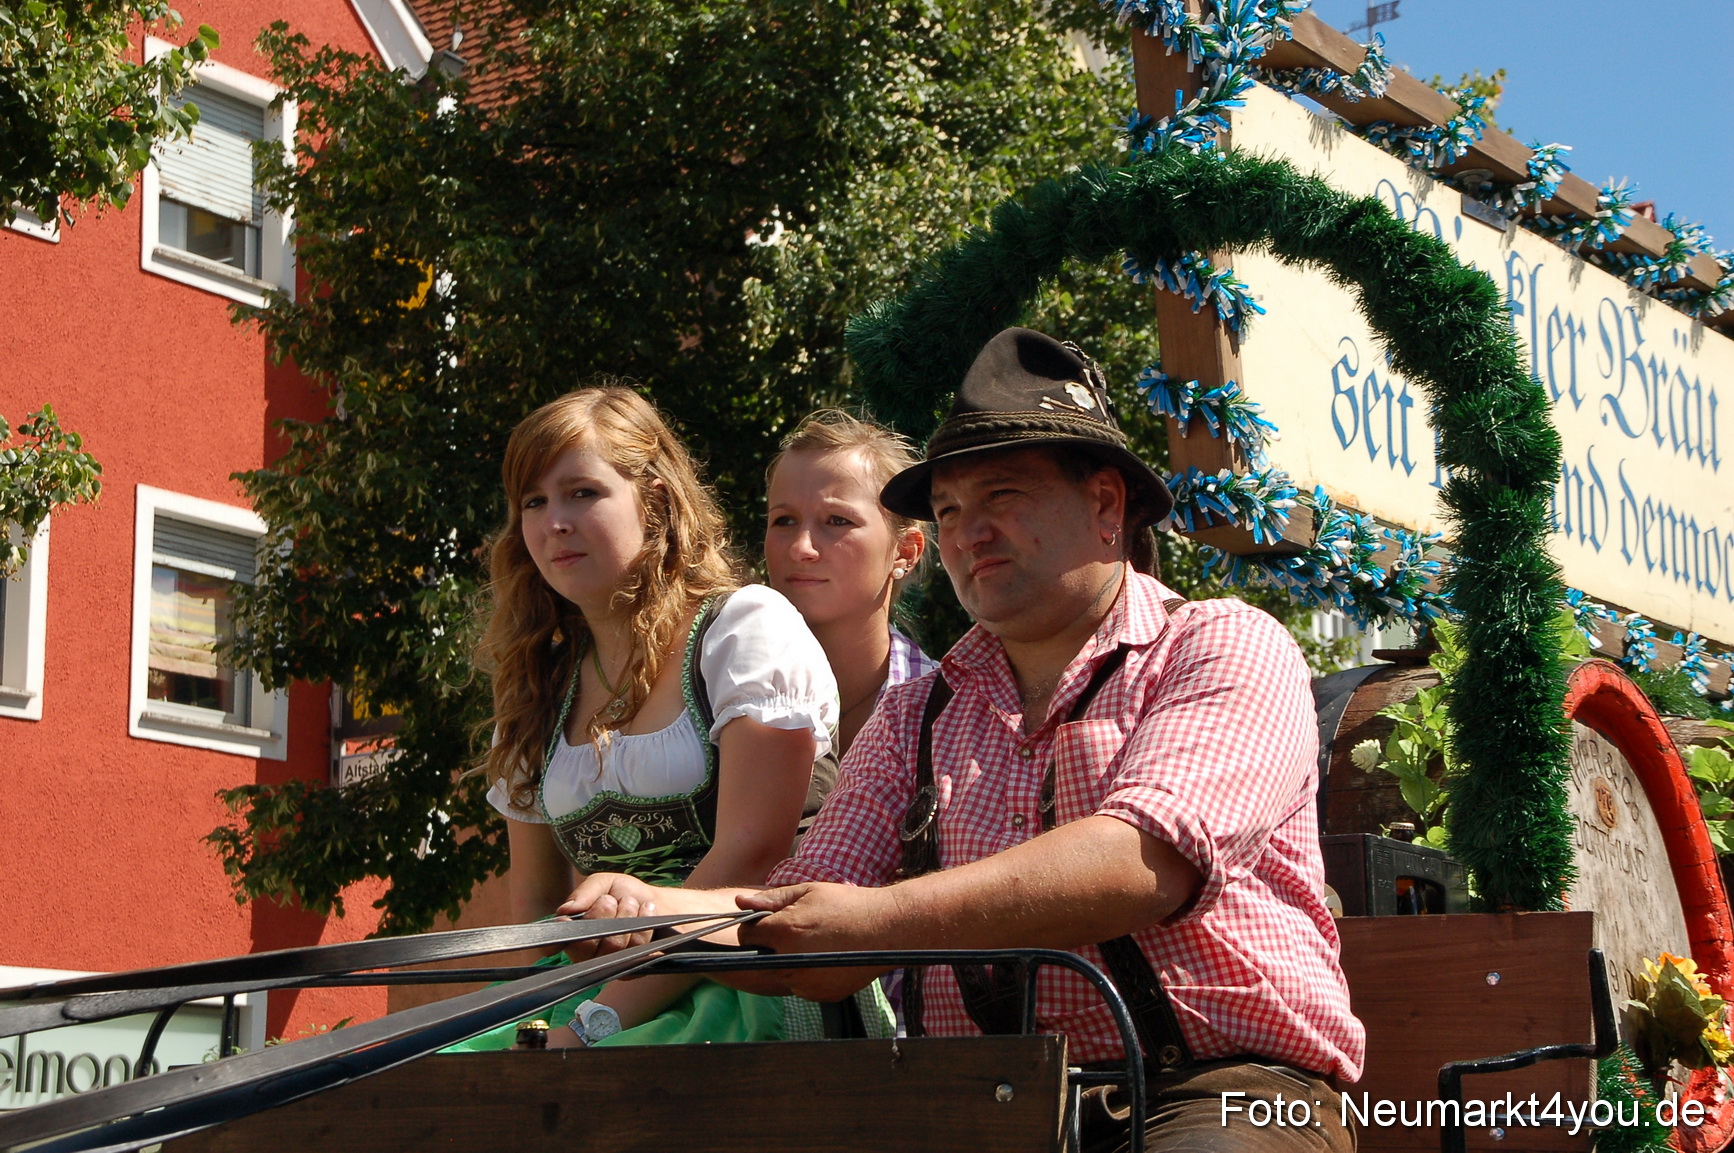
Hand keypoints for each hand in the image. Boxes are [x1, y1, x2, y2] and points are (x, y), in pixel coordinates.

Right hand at [558, 873, 660, 954]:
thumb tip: (565, 909)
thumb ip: (586, 892)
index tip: (566, 921)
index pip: (553, 946)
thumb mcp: (605, 883)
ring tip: (632, 904)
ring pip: (610, 948)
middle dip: (600, 916)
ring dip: (624, 919)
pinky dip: (642, 930)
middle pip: (582, 947)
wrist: (661, 904)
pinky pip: (632, 954)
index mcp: (574, 933)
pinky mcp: (631, 970)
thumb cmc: (628, 894)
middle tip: (612, 900)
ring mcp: (609, 964)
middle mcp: (587, 953)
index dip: (554, 939)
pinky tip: (647, 913)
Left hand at [732, 883, 894, 1001]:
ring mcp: (806, 983)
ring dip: (786, 962)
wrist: (887, 929)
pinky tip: (825, 958)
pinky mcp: (821, 995)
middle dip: (769, 947)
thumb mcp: (808, 892)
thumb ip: (771, 899)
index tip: (767, 922)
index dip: (754, 927)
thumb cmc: (848, 905)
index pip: (746, 936)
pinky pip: (801, 987)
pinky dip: (806, 975)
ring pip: (780, 975)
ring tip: (814, 943)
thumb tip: (740, 901)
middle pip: (760, 958)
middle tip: (795, 932)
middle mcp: (791, 961)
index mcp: (785, 931)